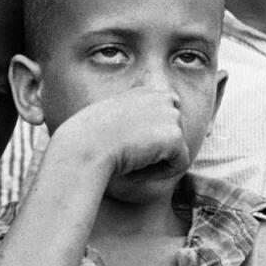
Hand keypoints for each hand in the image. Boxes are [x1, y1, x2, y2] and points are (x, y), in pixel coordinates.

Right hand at [61, 89, 189, 181]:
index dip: (156, 134)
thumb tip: (150, 137)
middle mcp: (162, 98)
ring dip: (157, 162)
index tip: (132, 145)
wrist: (85, 146)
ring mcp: (171, 115)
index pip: (170, 112)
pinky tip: (137, 171)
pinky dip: (161, 174)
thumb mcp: (111, 120)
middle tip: (128, 156)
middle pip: (175, 133)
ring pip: (177, 149)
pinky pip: (179, 163)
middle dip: (157, 149)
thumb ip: (135, 120)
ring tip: (130, 162)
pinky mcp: (175, 136)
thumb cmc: (89, 138)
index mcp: (147, 91)